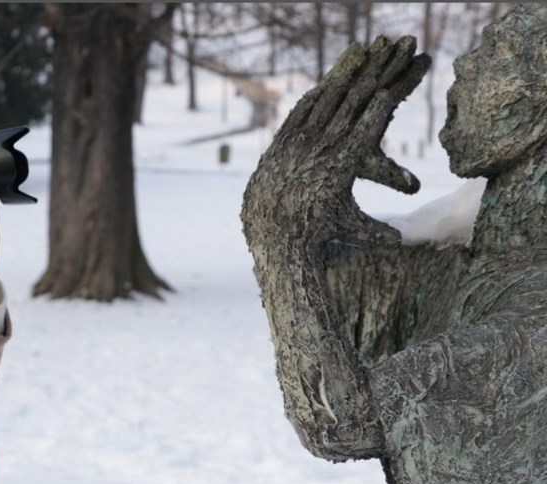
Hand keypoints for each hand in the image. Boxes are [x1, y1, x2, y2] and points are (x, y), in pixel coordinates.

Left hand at [256, 36, 429, 247]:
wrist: (270, 231)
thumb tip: (401, 244)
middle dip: (375, 73)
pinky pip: (301, 111)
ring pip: (326, 100)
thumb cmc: (314, 232)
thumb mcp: (348, 228)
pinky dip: (316, 96)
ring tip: (361, 54)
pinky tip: (324, 85)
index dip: (389, 94)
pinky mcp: (282, 143)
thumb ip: (377, 232)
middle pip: (353, 100)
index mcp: (346, 161)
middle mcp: (324, 146)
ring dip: (345, 75)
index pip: (373, 119)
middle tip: (391, 51)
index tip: (403, 74)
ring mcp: (301, 142)